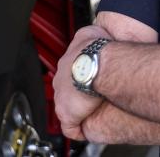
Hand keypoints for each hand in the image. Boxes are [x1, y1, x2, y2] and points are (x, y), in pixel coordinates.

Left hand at [52, 24, 112, 140]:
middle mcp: (61, 79)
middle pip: (66, 88)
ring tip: (91, 110)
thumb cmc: (98, 50)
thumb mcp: (91, 33)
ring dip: (78, 108)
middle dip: (77, 91)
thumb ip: (90, 34)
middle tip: (92, 94)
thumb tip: (96, 32)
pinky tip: (87, 126)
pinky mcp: (67, 114)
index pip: (70, 70)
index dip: (80, 75)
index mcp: (67, 61)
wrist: (98, 66)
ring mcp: (62, 96)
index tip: (88, 77)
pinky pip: (71, 127)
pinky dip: (79, 127)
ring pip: (68, 106)